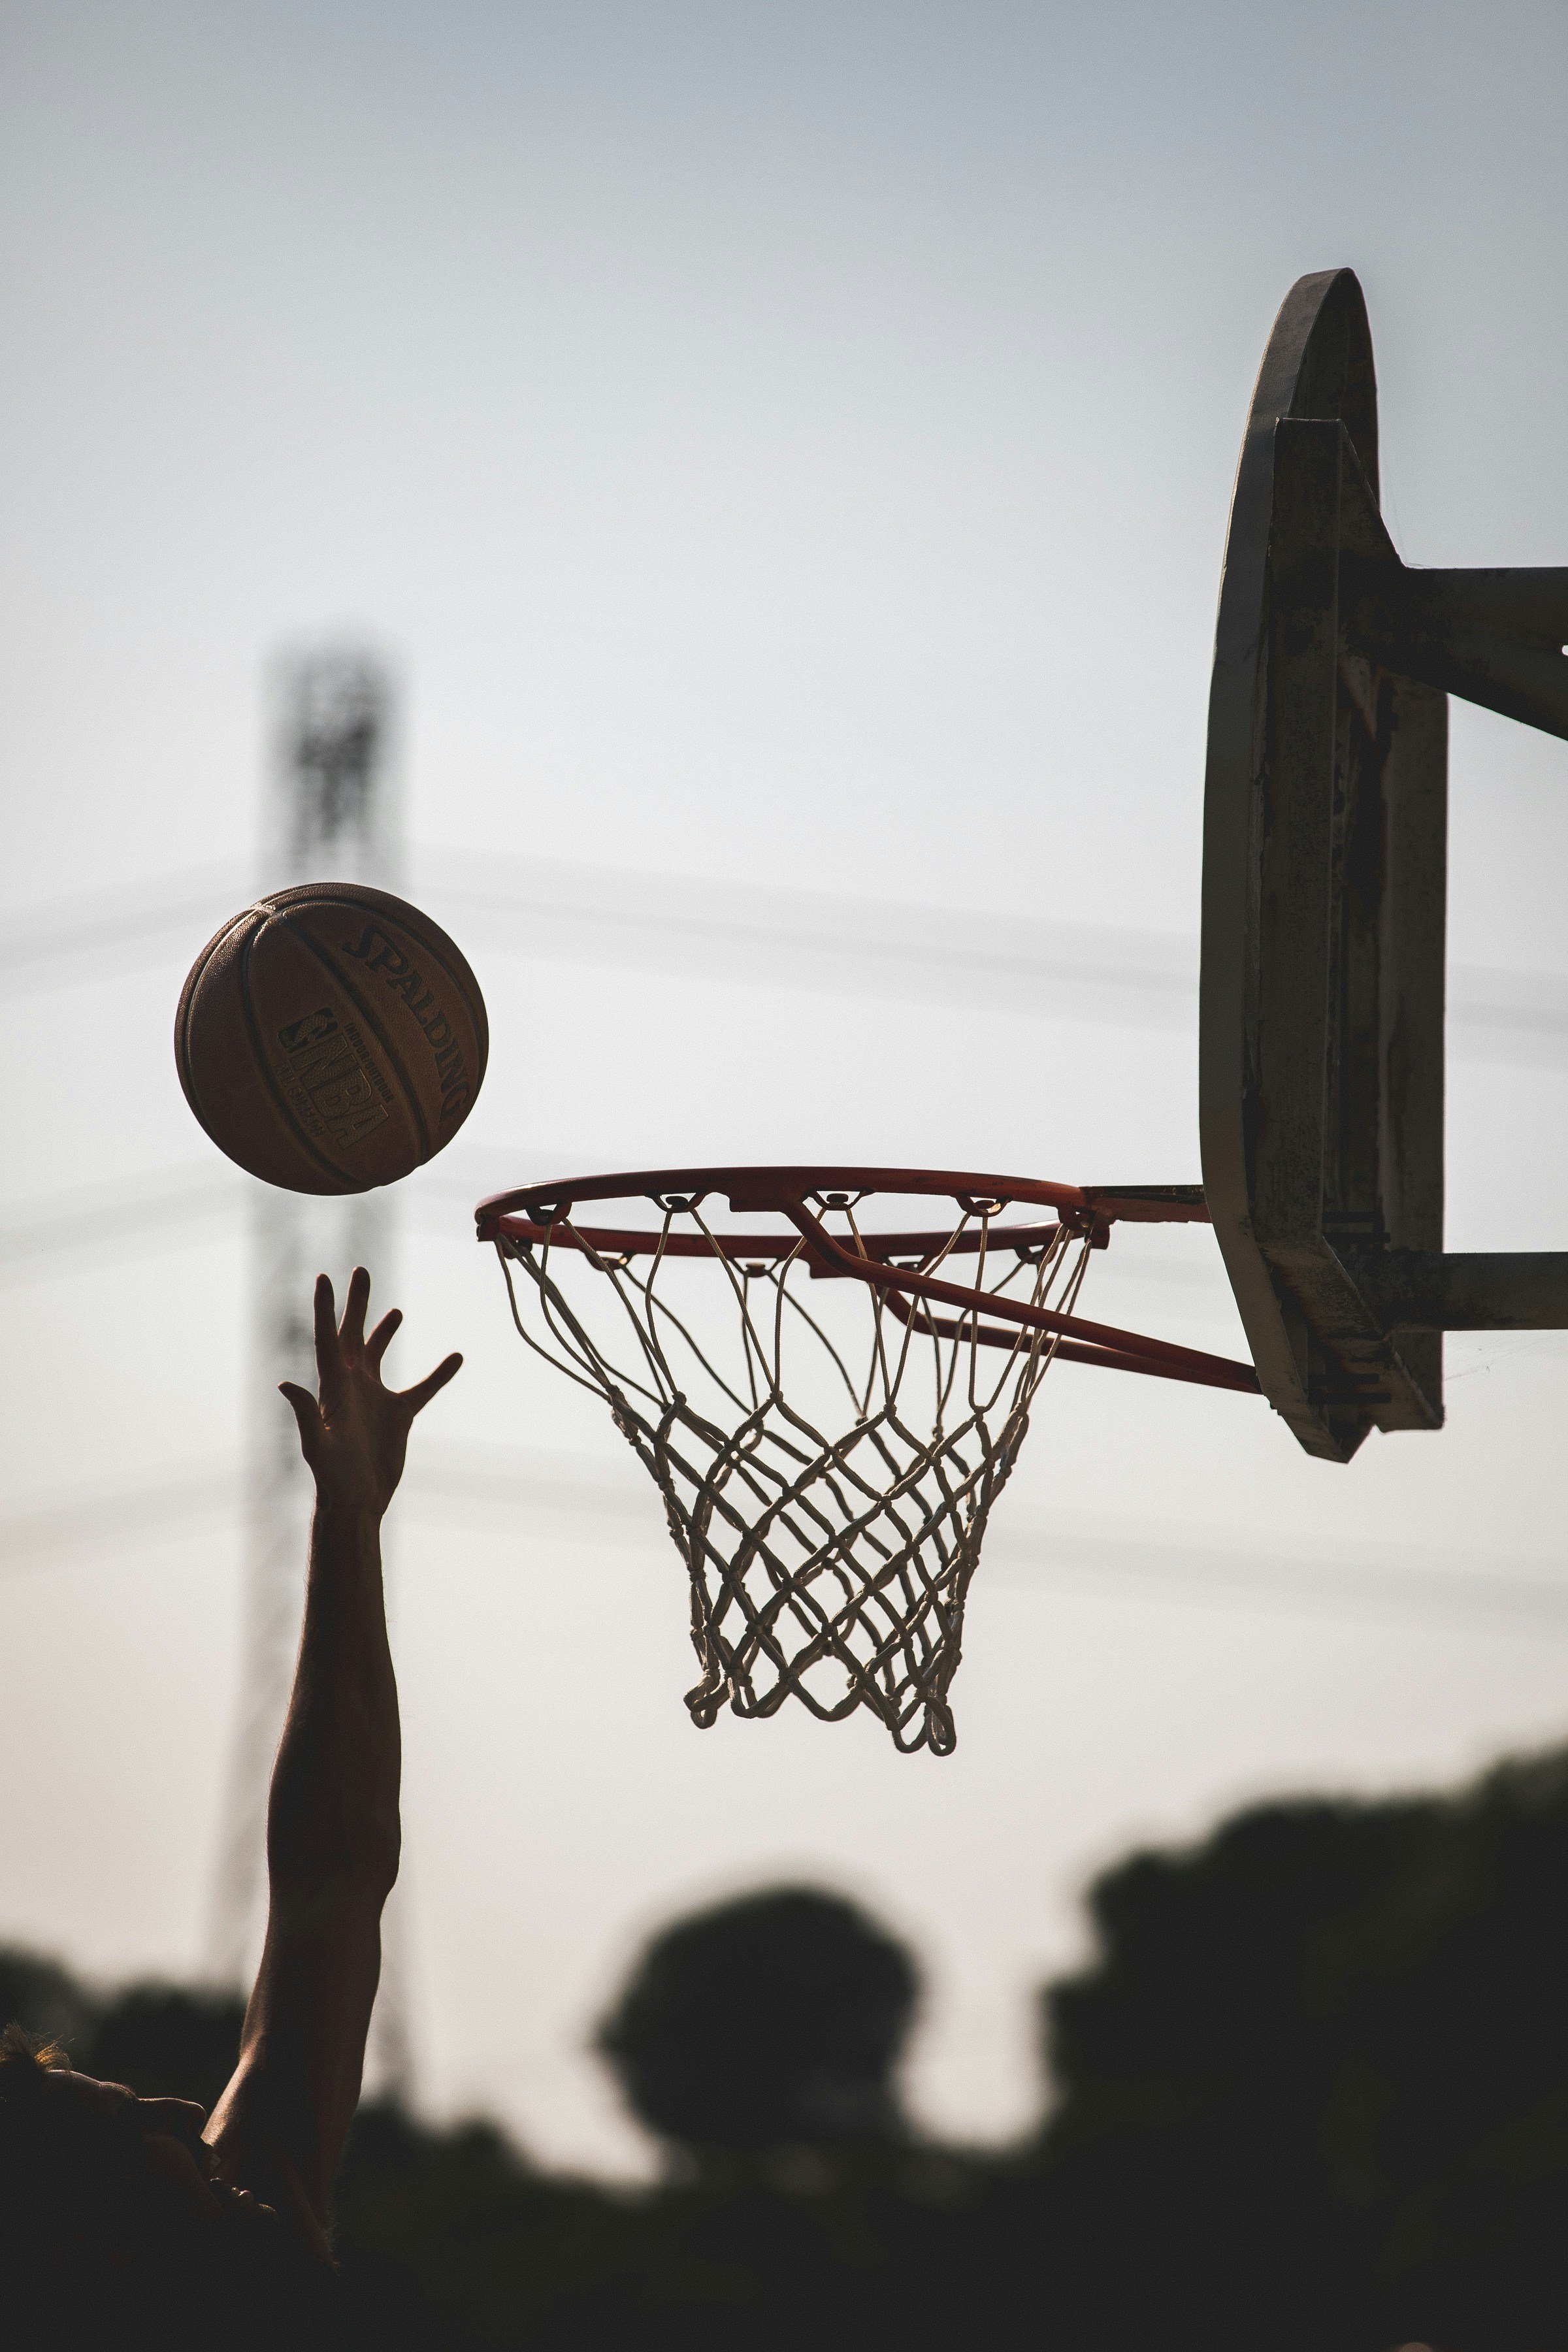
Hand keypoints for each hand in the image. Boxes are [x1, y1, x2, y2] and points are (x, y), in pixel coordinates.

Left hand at [280, 1268, 460, 1518]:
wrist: (357, 1502)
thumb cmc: (332, 1477)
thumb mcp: (317, 1444)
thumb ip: (304, 1413)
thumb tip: (284, 1383)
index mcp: (333, 1386)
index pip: (328, 1337)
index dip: (325, 1307)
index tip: (324, 1277)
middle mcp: (352, 1385)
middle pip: (353, 1334)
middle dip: (356, 1303)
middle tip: (361, 1271)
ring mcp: (374, 1399)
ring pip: (380, 1355)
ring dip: (384, 1331)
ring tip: (394, 1311)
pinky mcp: (397, 1415)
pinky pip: (422, 1389)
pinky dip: (439, 1374)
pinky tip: (456, 1359)